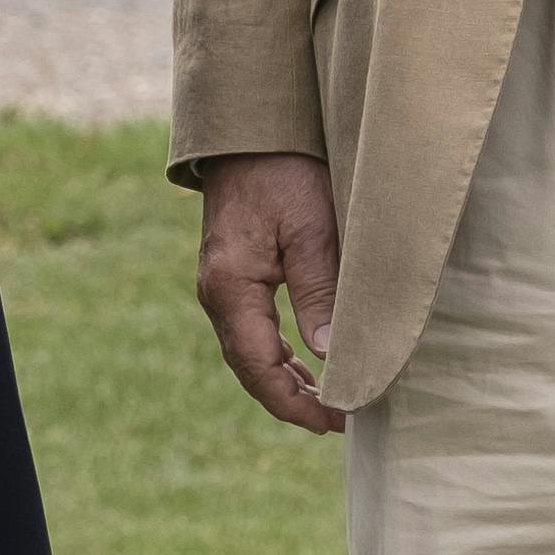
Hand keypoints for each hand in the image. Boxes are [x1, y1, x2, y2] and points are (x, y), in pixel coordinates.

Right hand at [192, 151, 346, 435]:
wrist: (252, 132)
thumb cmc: (286, 172)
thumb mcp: (313, 230)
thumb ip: (320, 291)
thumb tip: (329, 354)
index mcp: (231, 287)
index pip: (259, 365)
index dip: (294, 401)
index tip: (333, 420)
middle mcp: (217, 293)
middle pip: (249, 367)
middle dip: (291, 400)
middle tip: (337, 421)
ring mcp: (220, 285)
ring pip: (250, 352)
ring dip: (285, 380)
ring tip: (325, 403)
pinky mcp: (232, 275)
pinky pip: (251, 330)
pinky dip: (277, 355)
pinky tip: (303, 365)